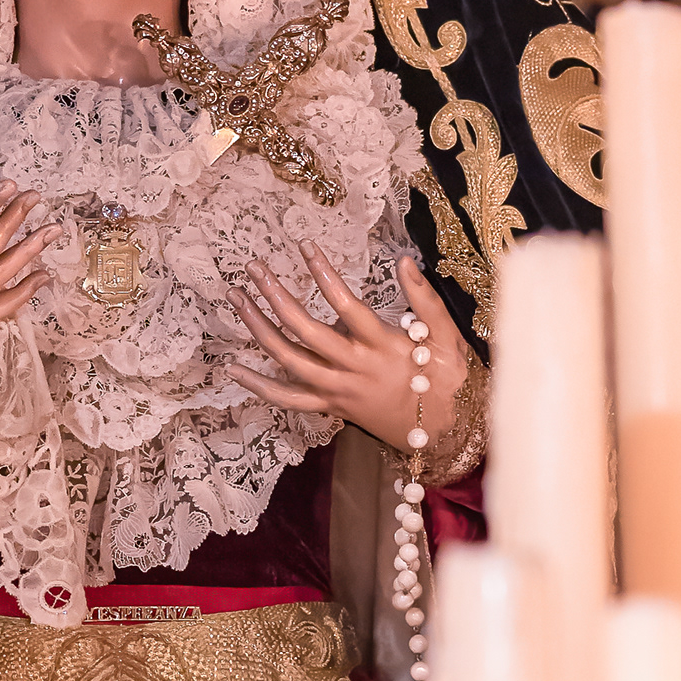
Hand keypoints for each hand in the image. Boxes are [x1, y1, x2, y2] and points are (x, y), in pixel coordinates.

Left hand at [228, 245, 471, 454]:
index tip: (305, 246)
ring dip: (258, 328)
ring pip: (289, 360)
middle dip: (275, 296)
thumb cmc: (446, 380)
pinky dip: (259, 385)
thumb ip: (426, 299)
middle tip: (254, 267)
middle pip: (305, 331)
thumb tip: (405, 261)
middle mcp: (353, 369)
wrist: (442, 433)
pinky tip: (234, 367)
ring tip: (237, 298)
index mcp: (381, 347)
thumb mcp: (447, 337)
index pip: (346, 306)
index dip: (324, 275)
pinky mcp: (330, 406)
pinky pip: (288, 399)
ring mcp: (337, 390)